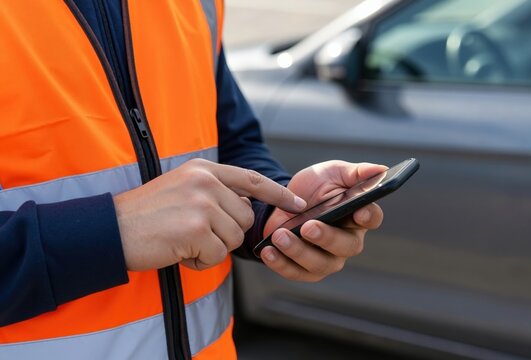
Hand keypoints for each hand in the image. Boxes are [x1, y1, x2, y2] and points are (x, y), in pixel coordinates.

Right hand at [114, 159, 305, 270]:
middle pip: (245, 218)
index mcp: (203, 169)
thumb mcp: (181, 187)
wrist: (109, 229)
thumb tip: (246, 209)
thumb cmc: (144, 214)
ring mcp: (202, 203)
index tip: (298, 203)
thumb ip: (214, 191)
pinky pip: (217, 255)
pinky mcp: (196, 228)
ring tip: (183, 241)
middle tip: (194, 234)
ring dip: (212, 248)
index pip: (252, 179)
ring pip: (233, 239)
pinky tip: (179, 251)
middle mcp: (206, 181)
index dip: (278, 193)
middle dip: (226, 234)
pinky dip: (200, 261)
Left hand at [261, 161, 385, 281]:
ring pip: (320, 264)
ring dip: (299, 251)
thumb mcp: (333, 173)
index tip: (358, 211)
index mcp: (359, 215)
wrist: (282, 203)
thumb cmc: (315, 188)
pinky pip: (296, 272)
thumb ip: (356, 172)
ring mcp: (328, 258)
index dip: (368, 216)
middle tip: (308, 227)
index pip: (372, 218)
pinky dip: (280, 263)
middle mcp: (348, 240)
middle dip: (327, 237)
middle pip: (346, 246)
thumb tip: (381, 169)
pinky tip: (268, 252)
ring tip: (279, 236)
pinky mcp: (306, 270)